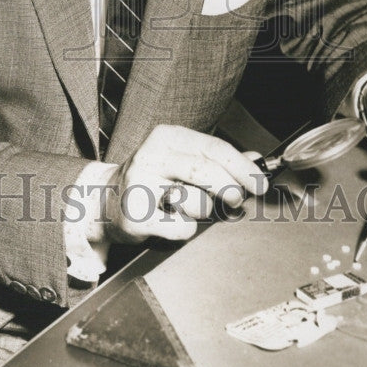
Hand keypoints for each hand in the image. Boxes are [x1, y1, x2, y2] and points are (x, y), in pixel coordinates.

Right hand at [100, 124, 266, 244]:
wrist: (106, 201)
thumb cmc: (152, 180)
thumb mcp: (183, 161)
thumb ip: (219, 160)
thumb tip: (256, 159)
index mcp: (166, 137)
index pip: (214, 148)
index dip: (242, 167)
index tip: (261, 182)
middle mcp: (151, 156)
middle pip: (207, 171)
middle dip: (231, 189)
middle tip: (237, 199)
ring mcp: (141, 185)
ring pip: (197, 203)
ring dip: (202, 211)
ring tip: (186, 207)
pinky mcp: (137, 215)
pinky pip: (182, 228)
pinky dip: (184, 229)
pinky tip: (169, 220)